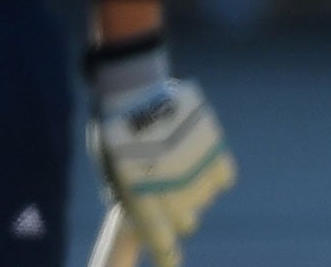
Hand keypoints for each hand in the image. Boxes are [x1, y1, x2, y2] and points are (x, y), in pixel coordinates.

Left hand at [88, 77, 235, 266]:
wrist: (132, 81)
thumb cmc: (113, 123)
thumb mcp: (107, 162)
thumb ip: (122, 192)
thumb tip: (131, 214)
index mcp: (141, 196)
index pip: (162, 241)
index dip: (167, 255)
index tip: (169, 260)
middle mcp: (172, 190)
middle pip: (187, 222)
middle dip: (176, 210)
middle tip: (164, 184)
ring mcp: (196, 171)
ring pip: (204, 197)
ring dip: (191, 185)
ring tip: (172, 156)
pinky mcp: (215, 150)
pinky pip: (223, 177)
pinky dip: (211, 170)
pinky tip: (194, 152)